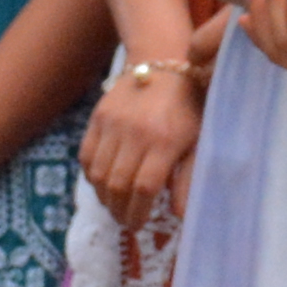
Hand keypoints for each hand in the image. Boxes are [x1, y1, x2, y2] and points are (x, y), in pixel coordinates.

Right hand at [82, 45, 206, 228]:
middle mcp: (135, 132)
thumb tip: (181, 215)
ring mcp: (112, 123)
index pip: (145, 187)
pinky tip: (103, 185)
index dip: (139, 211)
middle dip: (120, 211)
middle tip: (126, 222)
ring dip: (104, 198)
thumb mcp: (200, 139)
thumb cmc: (189, 106)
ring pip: (99, 174)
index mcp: (165, 140)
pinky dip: (92, 176)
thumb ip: (190, 177)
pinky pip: (87, 156)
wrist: (164, 61)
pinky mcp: (97, 117)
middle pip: (118, 184)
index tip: (140, 225)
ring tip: (115, 208)